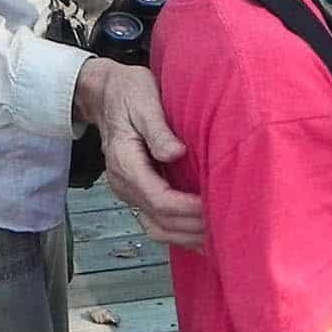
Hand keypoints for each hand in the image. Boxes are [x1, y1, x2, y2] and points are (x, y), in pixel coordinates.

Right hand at [78, 58, 205, 250]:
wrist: (106, 93)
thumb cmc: (127, 92)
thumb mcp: (143, 102)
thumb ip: (158, 130)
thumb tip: (176, 153)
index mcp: (124, 162)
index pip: (158, 198)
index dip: (187, 208)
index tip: (213, 206)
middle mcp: (123, 183)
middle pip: (159, 220)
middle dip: (192, 227)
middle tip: (226, 227)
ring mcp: (128, 191)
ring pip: (156, 228)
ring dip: (186, 236)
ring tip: (217, 238)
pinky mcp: (137, 192)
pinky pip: (156, 221)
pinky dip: (178, 232)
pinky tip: (200, 235)